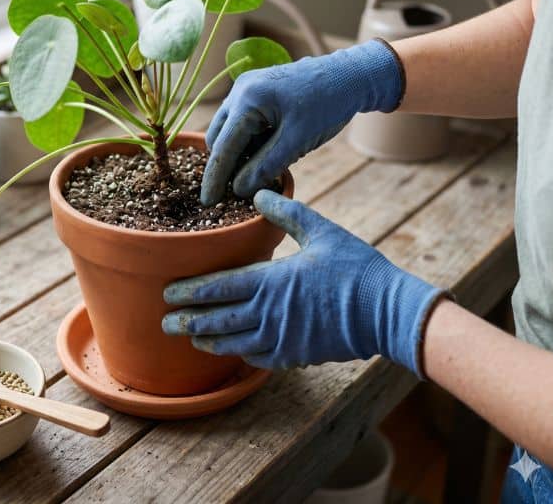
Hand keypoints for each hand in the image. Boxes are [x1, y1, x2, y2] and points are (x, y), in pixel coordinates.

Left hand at [163, 190, 445, 376]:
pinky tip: (229, 351)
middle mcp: (269, 312)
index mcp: (272, 280)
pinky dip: (239, 354)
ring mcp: (281, 337)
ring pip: (233, 343)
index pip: (218, 287)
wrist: (387, 311)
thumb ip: (286, 212)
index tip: (169, 292)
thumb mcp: (322, 231)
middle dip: (188, 321)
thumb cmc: (355, 268)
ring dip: (207, 341)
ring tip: (189, 339)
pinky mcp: (296, 354)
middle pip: (217, 320)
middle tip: (165, 321)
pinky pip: (258, 357)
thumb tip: (259, 194)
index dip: (190, 291)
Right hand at [200, 39, 403, 205]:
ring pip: (228, 129)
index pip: (223, 147)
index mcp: (248, 100)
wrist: (351, 75)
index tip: (207, 202)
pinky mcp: (256, 90)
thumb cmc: (328, 105)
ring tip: (252, 173)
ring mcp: (246, 87)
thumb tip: (239, 190)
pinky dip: (246, 141)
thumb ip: (265, 166)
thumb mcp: (297, 141)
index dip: (215, 177)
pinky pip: (240, 121)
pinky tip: (263, 154)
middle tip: (231, 193)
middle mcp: (240, 90)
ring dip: (235, 153)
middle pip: (217, 137)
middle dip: (223, 164)